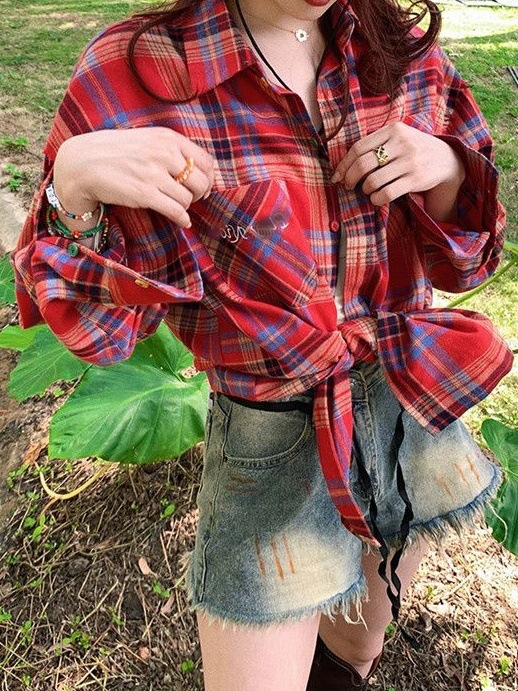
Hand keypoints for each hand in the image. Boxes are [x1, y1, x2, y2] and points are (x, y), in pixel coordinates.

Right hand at [54, 127, 214, 227]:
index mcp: (168, 138)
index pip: (206, 161)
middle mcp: (164, 153)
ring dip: (185, 207)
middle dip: (199, 195)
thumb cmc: (115, 152)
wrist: (83, 163)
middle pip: (200, 182)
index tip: (203, 186)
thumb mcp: (147, 139)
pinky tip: (182, 222)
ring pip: (188, 199)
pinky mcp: (145, 194)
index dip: (209, 178)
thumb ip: (171, 149)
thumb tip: (197, 170)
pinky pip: (176, 211)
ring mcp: (154, 174)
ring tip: (176, 206)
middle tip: (190, 199)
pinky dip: (182, 220)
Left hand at [331, 122, 464, 218]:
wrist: (447, 159)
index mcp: (394, 130)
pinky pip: (386, 193)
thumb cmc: (413, 150)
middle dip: (350, 178)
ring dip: (365, 189)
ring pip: (373, 180)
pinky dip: (376, 199)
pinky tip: (377, 198)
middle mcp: (402, 143)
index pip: (358, 148)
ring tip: (368, 190)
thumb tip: (343, 167)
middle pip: (363, 164)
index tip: (337, 176)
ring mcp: (410, 161)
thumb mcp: (398, 139)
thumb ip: (375, 145)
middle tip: (348, 186)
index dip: (344, 165)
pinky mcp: (415, 179)